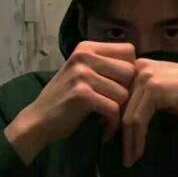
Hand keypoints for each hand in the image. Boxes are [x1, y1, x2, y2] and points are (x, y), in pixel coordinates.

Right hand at [5, 41, 135, 164]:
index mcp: (87, 47)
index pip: (129, 50)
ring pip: (123, 92)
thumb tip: (140, 67)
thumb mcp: (82, 72)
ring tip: (107, 118)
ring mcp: (82, 74)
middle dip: (126, 92)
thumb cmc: (65, 98)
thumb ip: (105, 65)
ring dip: (119, 111)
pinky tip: (105, 129)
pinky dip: (112, 124)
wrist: (38, 120)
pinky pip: (113, 108)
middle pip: (130, 71)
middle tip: (114, 105)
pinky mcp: (82, 94)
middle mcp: (84, 56)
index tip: (119, 87)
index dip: (130, 71)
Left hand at [122, 58, 177, 166]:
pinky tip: (136, 153)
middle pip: (120, 105)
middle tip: (117, 151)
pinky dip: (136, 139)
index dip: (114, 117)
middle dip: (116, 131)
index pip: (119, 94)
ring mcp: (146, 76)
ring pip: (127, 115)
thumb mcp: (162, 93)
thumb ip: (142, 98)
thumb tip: (123, 117)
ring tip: (128, 159)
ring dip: (127, 141)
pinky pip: (137, 119)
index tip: (112, 136)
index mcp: (140, 64)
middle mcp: (139, 66)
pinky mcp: (154, 89)